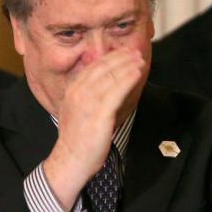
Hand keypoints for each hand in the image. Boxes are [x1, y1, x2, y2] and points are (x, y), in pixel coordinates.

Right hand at [43, 48, 144, 210]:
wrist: (71, 160)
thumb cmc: (78, 139)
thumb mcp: (78, 110)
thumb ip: (89, 95)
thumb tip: (106, 83)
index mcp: (72, 91)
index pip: (92, 67)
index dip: (110, 57)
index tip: (124, 52)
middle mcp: (77, 94)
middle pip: (102, 68)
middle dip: (120, 57)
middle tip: (135, 51)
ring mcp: (87, 104)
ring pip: (110, 77)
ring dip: (127, 65)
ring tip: (139, 59)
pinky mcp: (99, 115)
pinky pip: (116, 92)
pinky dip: (127, 80)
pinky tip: (137, 73)